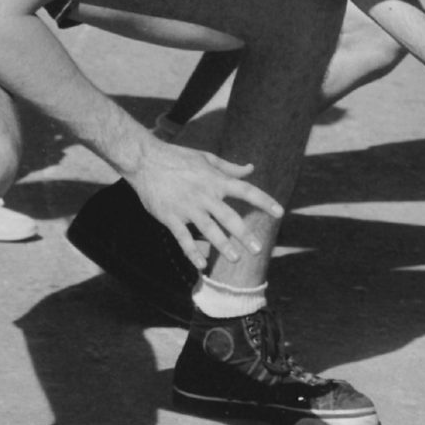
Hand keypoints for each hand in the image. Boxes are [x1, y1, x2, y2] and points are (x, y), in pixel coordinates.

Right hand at [126, 137, 282, 267]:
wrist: (145, 161)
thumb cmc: (177, 158)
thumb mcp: (206, 158)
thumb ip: (230, 168)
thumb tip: (251, 169)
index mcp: (216, 180)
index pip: (246, 191)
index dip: (264, 202)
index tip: (280, 213)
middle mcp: (205, 195)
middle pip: (230, 218)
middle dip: (245, 235)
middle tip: (257, 250)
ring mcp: (187, 208)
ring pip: (209, 231)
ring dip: (223, 246)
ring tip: (236, 259)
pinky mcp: (170, 217)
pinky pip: (183, 239)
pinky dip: (192, 253)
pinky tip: (201, 266)